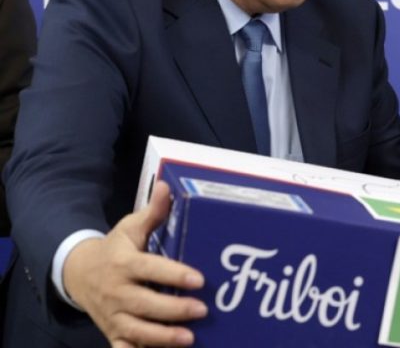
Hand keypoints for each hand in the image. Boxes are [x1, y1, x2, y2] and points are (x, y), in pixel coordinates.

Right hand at [63, 181, 206, 346]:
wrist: (77, 272)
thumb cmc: (114, 249)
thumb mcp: (129, 228)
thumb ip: (153, 212)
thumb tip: (168, 186)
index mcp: (123, 263)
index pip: (150, 269)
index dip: (173, 275)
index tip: (199, 279)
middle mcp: (116, 291)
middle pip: (145, 304)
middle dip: (174, 309)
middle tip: (203, 310)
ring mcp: (112, 315)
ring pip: (136, 330)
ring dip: (162, 337)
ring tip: (189, 338)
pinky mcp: (111, 331)